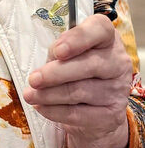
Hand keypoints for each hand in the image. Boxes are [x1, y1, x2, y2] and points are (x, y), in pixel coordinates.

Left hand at [23, 14, 132, 147]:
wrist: (96, 109)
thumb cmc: (76, 71)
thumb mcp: (69, 54)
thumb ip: (60, 52)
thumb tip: (46, 62)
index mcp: (106, 40)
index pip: (99, 30)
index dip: (78, 39)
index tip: (59, 49)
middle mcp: (116, 64)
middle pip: (89, 67)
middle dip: (58, 73)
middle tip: (34, 78)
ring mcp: (115, 92)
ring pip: (80, 92)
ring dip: (50, 94)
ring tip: (30, 93)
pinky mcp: (107, 116)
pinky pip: (76, 115)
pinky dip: (54, 112)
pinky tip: (41, 108)